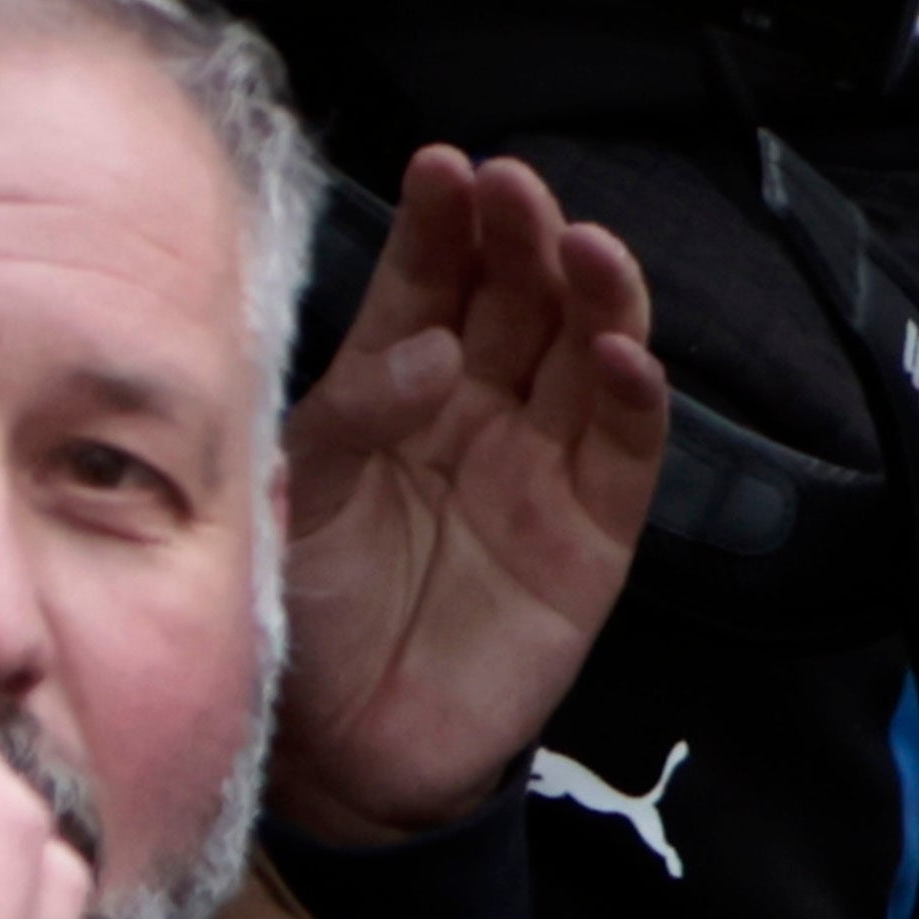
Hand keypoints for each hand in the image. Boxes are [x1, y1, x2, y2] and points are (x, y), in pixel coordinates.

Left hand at [269, 149, 668, 847]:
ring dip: (594, 299)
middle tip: (519, 191)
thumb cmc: (302, 615)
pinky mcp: (592, 537)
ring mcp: (540, 471)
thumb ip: (347, 416)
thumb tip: (428, 353)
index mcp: (392, 390)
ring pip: (583, 358)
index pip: (427, 285)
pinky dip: (632, 403)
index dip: (443, 226)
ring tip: (588, 248)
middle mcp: (475, 415)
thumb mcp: (286, 496)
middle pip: (517, 303)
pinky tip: (626, 357)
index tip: (448, 167)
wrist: (345, 751)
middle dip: (523, 240)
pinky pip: (624, 455)